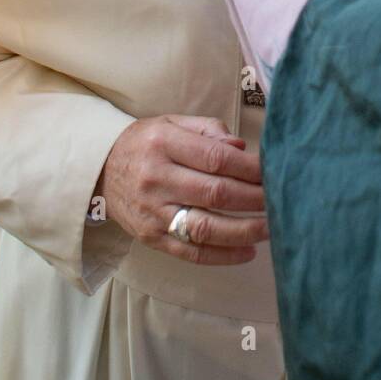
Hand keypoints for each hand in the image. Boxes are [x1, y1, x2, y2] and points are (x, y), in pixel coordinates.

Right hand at [95, 115, 267, 264]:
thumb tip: (242, 149)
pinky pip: (190, 252)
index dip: (250, 169)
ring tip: (271, 228)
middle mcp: (156, 178)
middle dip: (254, 199)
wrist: (100, 169)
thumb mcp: (173, 123)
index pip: (216, 159)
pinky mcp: (150, 237)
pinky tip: (248, 251)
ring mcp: (152, 212)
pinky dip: (223, 256)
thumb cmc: (147, 143)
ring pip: (205, 227)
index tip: (274, 173)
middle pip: (215, 194)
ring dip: (245, 231)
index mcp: (164, 144)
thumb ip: (209, 131)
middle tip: (280, 200)